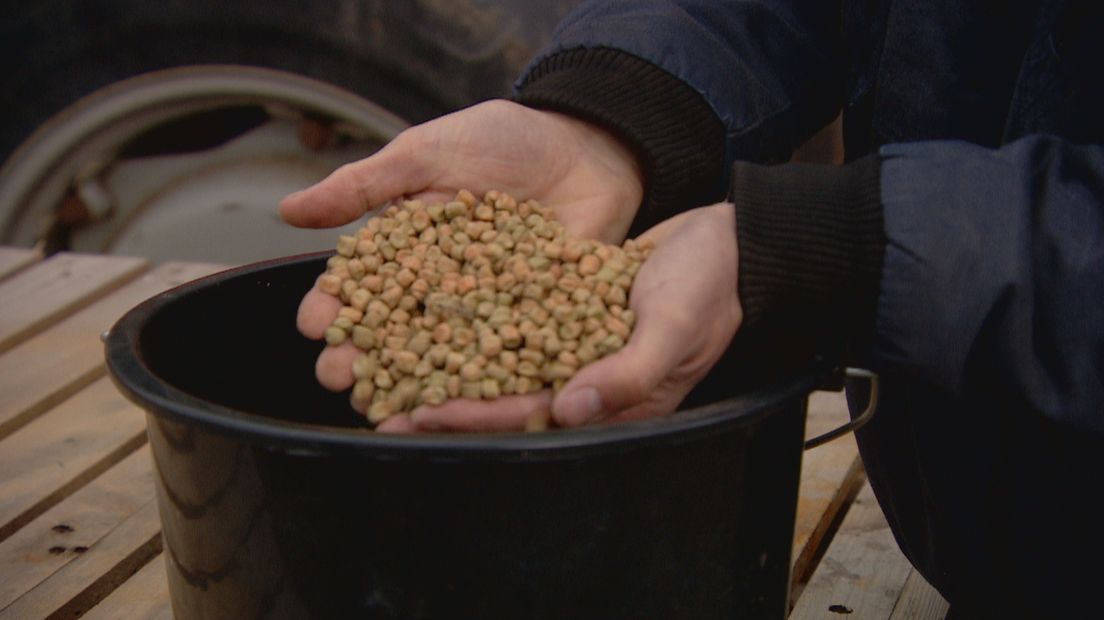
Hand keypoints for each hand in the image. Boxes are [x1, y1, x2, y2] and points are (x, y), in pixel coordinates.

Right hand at [284, 100, 645, 405]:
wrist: (584, 143)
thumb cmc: (501, 141)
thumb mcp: (424, 154)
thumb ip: (364, 186)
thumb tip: (288, 211)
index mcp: (409, 251)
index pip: (363, 286)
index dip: (336, 306)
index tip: (313, 327)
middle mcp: (443, 289)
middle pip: (396, 331)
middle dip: (365, 356)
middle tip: (339, 379)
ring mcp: (488, 310)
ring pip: (444, 353)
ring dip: (414, 380)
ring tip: (388, 404)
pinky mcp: (536, 321)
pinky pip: (509, 354)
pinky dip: (488, 379)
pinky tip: (466, 403)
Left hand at [401, 203, 741, 431]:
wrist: (725, 240)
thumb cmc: (711, 285)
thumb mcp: (675, 326)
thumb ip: (629, 372)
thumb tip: (572, 408)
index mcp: (612, 401)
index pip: (530, 417)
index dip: (472, 418)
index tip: (417, 416)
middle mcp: (584, 382)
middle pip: (499, 397)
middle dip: (439, 400)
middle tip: (375, 400)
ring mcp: (571, 347)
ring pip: (495, 362)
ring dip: (443, 362)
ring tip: (385, 358)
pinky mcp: (562, 312)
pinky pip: (509, 322)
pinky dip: (470, 321)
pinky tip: (428, 311)